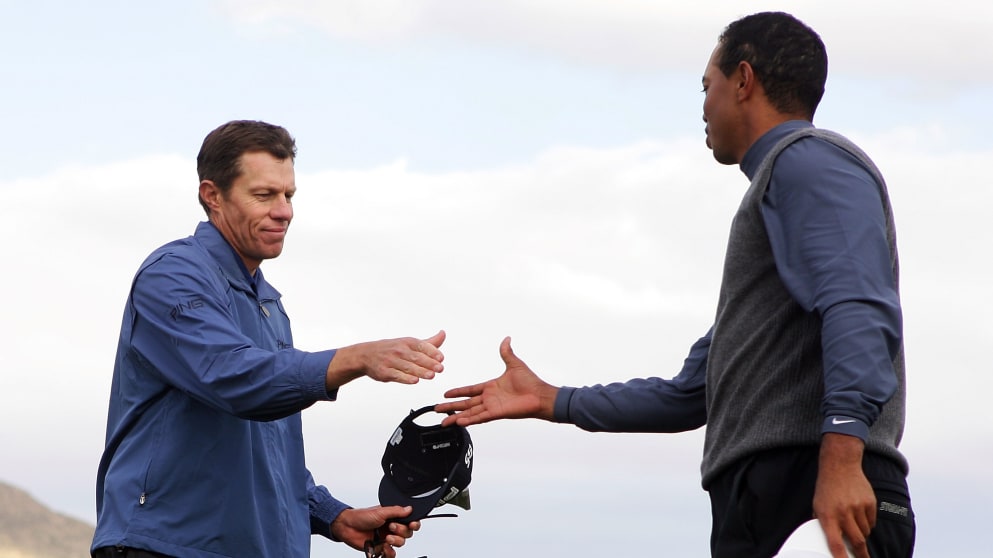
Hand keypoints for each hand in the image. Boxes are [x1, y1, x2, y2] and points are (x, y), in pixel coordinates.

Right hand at [326, 330, 445, 389]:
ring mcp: (390, 361)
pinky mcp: (384, 372)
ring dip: (420, 371)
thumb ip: (428, 343)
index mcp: (407, 342)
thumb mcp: (409, 343)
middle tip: (440, 368)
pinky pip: (396, 375)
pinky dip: (405, 378)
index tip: (441, 358)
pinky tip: (414, 380)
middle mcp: (399, 350)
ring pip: (408, 367)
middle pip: (416, 357)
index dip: (432, 352)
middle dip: (429, 363)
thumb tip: (443, 334)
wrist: (365, 355)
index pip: (421, 346)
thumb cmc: (391, 349)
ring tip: (431, 375)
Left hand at [330, 505, 420, 557]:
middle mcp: (392, 527)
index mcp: (393, 517)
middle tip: (391, 527)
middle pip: (408, 533)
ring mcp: (387, 538)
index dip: (414, 523)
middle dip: (401, 531)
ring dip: (396, 541)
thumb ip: (396, 511)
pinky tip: (384, 547)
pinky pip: (391, 554)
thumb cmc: (361, 516)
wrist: (348, 527)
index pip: (410, 521)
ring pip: (401, 543)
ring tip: (386, 538)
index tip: (412, 524)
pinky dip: (389, 552)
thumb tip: (409, 509)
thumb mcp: (380, 511)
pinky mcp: (381, 548)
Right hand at [437, 336, 557, 425]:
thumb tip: (506, 339)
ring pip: (469, 413)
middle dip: (450, 407)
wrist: (541, 395)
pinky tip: (459, 422)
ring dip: (456, 417)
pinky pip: (480, 417)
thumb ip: (506, 352)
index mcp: (491, 387)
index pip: (470, 390)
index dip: (458, 392)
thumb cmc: (531, 382)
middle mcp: (489, 398)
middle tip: (437, 409)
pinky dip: (469, 420)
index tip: (446, 394)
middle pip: (465, 403)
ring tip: (443, 421)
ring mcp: (492, 407)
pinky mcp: (497, 413)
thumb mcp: (515, 364)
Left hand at [812, 433, 874, 557]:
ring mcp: (858, 507)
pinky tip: (859, 512)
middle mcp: (843, 512)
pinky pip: (872, 522)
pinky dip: (867, 522)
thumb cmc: (826, 488)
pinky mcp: (870, 503)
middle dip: (860, 554)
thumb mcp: (818, 506)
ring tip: (853, 521)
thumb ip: (825, 524)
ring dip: (861, 533)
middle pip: (857, 541)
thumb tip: (832, 542)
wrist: (840, 465)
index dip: (840, 557)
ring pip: (865, 532)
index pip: (835, 543)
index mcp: (827, 515)